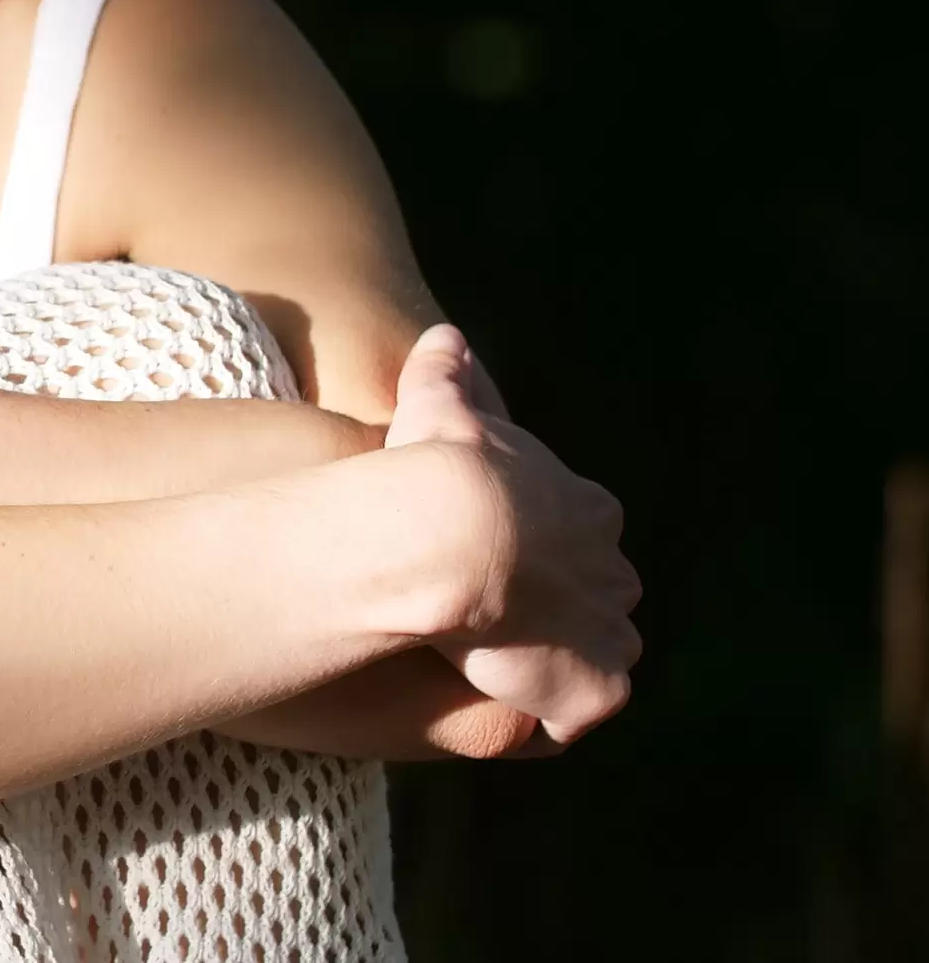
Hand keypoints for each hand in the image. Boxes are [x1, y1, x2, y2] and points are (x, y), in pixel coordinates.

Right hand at [385, 324, 641, 747]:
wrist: (449, 537)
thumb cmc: (444, 466)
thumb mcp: (440, 405)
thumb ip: (446, 372)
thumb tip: (446, 337)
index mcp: (587, 510)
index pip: (583, 530)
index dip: (541, 542)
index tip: (499, 549)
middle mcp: (613, 574)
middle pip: (598, 596)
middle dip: (560, 607)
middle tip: (497, 613)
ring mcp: (608, 637)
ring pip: (593, 655)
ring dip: (557, 662)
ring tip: (498, 665)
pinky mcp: (595, 693)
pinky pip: (576, 715)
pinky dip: (549, 715)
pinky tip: (503, 704)